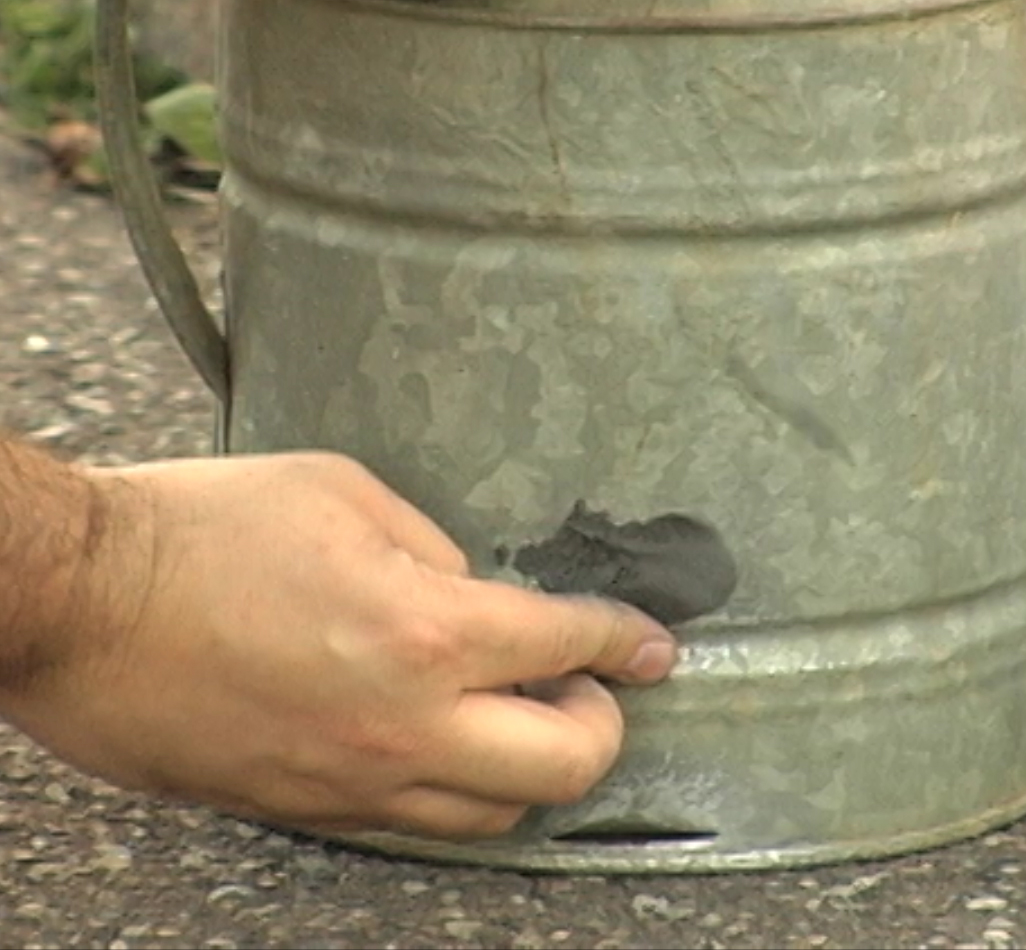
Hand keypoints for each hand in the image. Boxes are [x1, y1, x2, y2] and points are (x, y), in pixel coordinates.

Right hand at [1, 451, 676, 839]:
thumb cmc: (200, 531)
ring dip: (529, 766)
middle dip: (602, 725)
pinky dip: (454, 787)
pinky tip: (441, 739)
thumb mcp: (345, 495)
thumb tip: (477, 591)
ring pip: (493, 814)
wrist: (80, 604)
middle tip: (589, 685)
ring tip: (518, 713)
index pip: (567, 645)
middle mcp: (402, 723)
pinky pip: (413, 820)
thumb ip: (436, 549)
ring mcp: (353, 781)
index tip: (654, 645)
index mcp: (423, 629)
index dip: (626, 641)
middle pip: (562, 767)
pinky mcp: (305, 808)